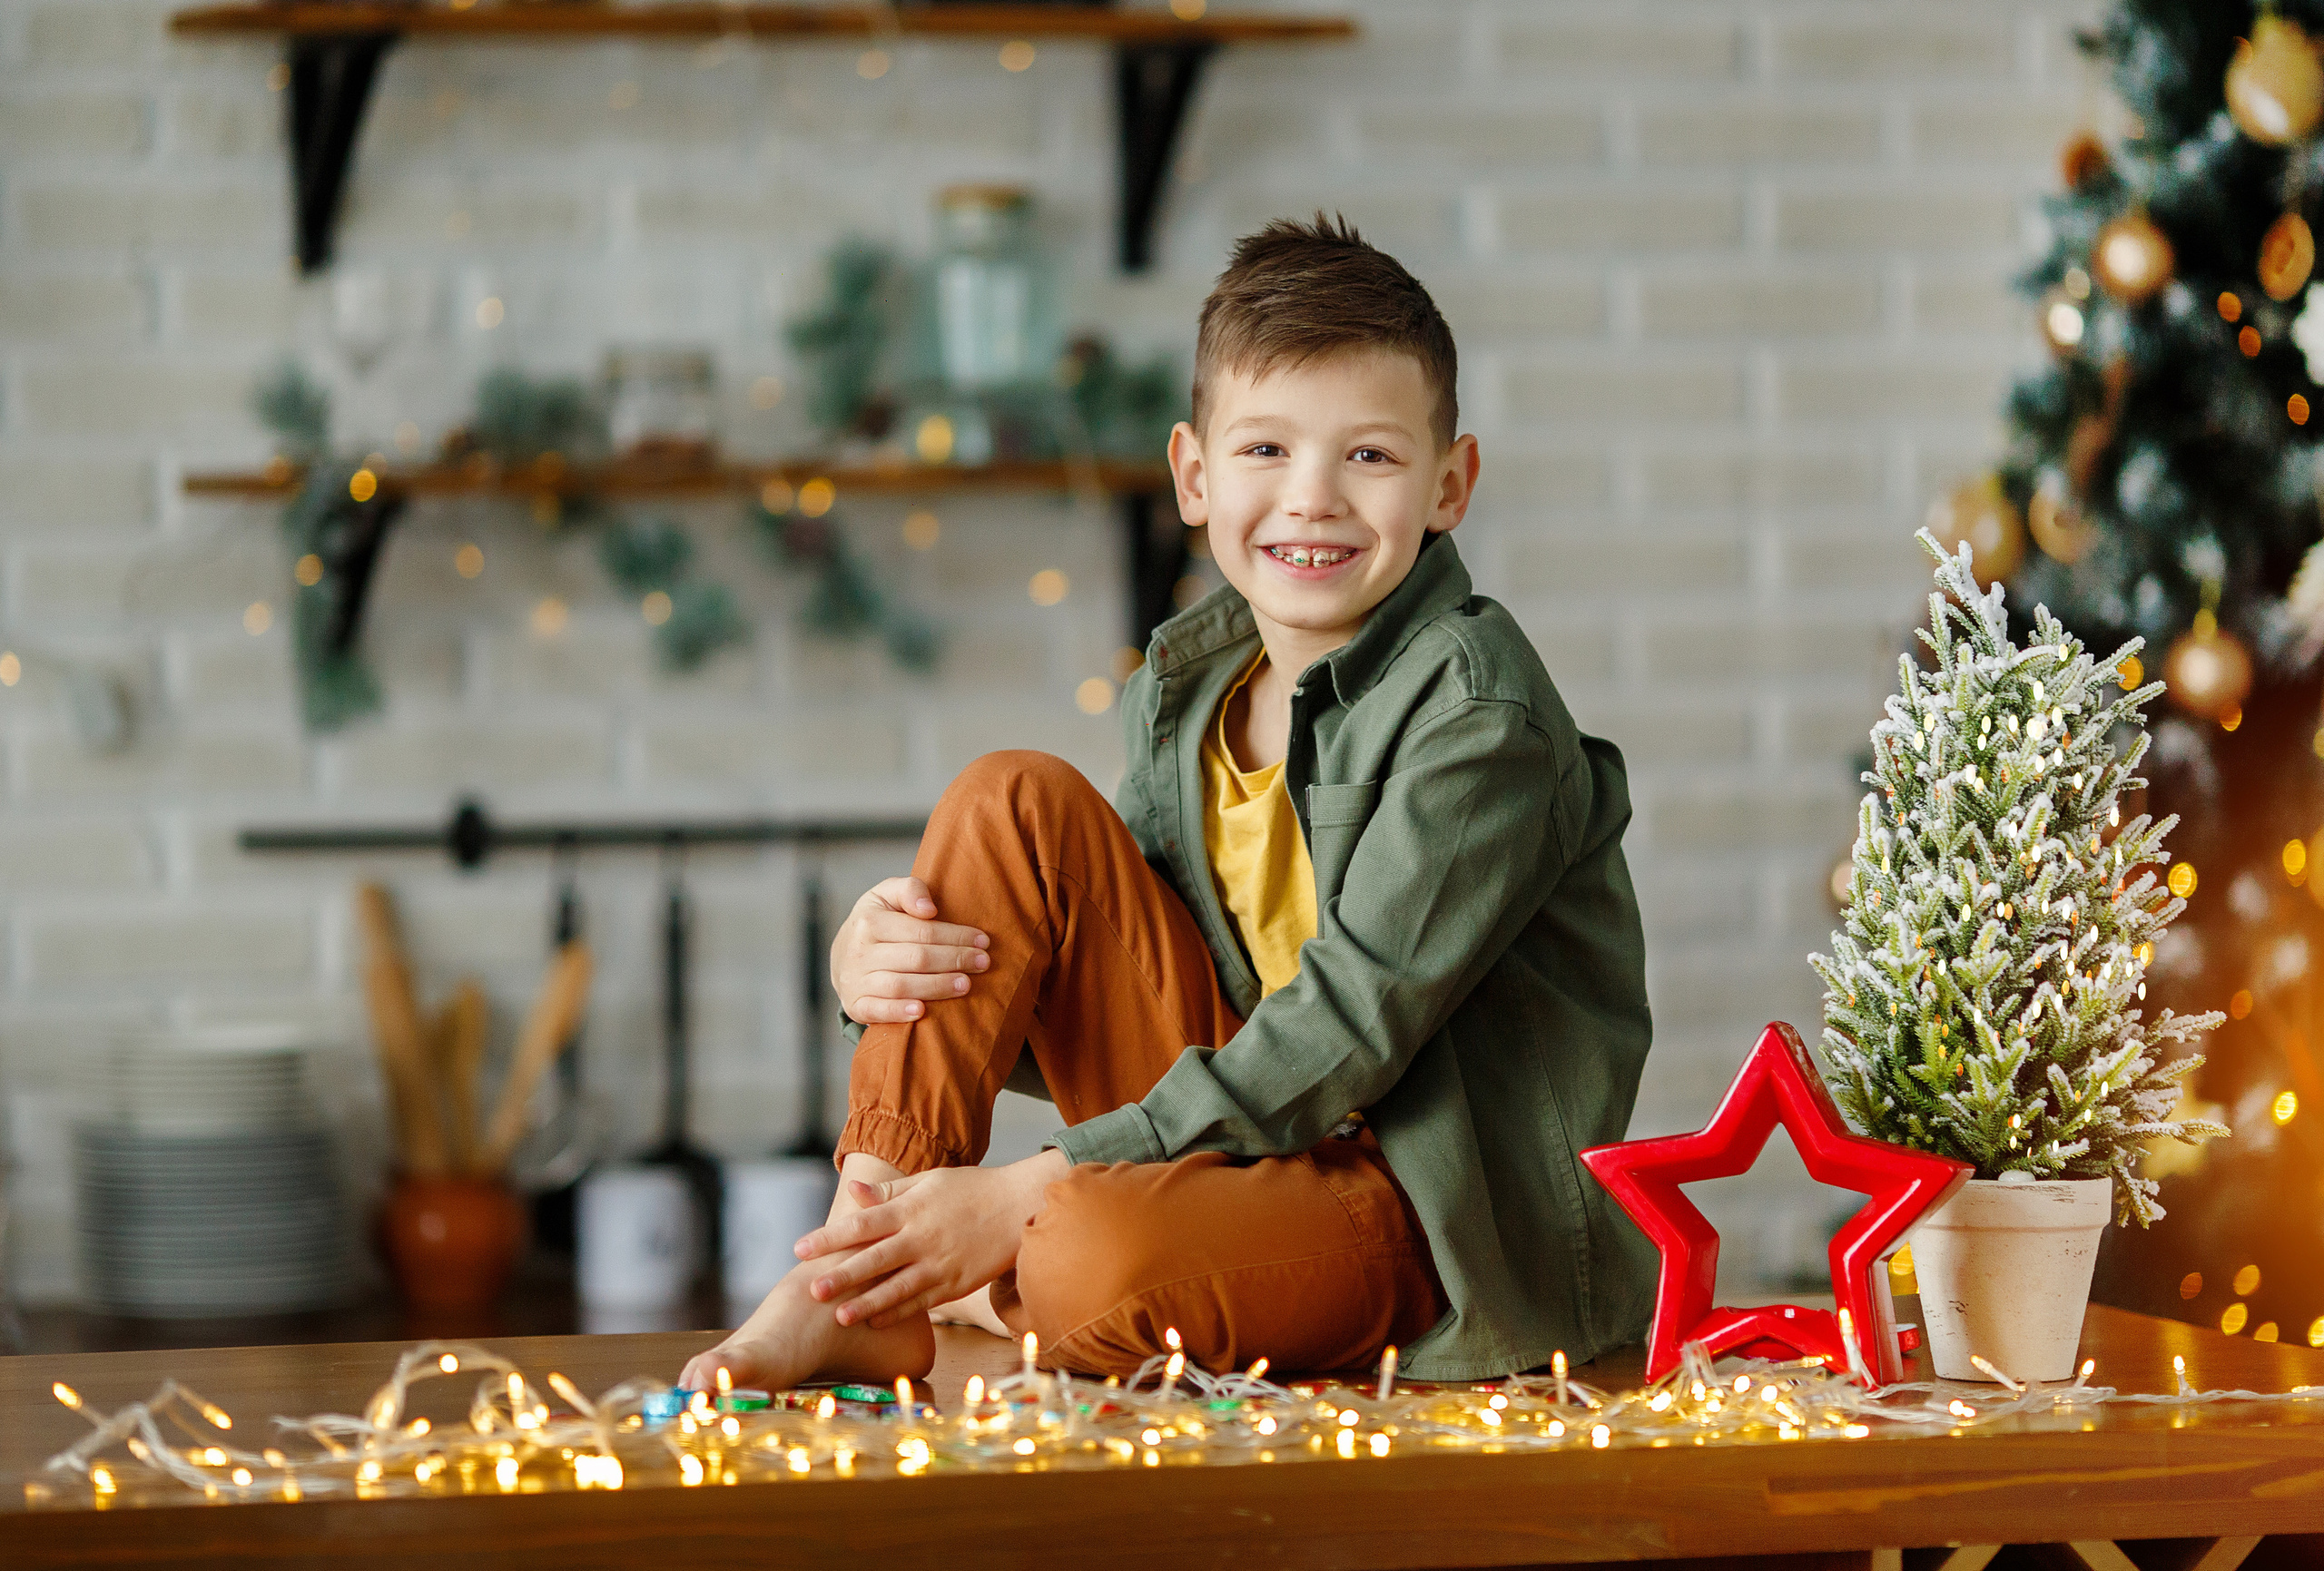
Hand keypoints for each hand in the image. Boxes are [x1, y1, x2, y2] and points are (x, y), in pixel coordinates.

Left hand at [793, 1150, 1068, 1329]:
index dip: (830, 1237)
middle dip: (841, 1276)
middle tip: (811, 1289)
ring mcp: (941, 1263)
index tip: (800, 1248)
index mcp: (912, 1208)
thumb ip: (890, 1191)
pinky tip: (875, 1321)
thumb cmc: (971, 1189)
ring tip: (839, 1316)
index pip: (863, 1224)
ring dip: (867, 1303)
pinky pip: (922, 1301)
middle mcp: (923, 1237)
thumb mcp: (930, 1181)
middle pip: (875, 1259)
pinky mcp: (956, 1283)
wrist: (1020, 1207)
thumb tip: (854, 1193)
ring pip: (897, 1288)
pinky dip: (898, 1312)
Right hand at [831, 876, 990, 1025]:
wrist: (841, 957)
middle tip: (983, 963)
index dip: (955, 936)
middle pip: (916, 957)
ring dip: (937, 986)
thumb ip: (909, 889)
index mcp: (870, 921)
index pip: (921, 931)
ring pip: (900, 985)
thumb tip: (929, 908)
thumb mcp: (887, 896)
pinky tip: (922, 1011)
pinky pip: (876, 1011)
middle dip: (954, 960)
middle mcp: (860, 951)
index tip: (983, 941)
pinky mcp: (855, 1005)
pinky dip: (898, 1012)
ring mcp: (856, 980)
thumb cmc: (877, 923)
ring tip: (966, 984)